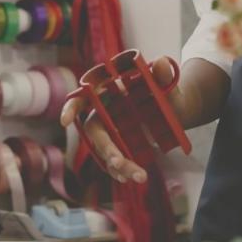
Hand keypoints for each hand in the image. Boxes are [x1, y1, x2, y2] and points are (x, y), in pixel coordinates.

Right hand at [59, 56, 187, 184]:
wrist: (176, 108)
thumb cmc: (167, 91)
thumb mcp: (169, 83)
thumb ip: (164, 76)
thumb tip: (163, 62)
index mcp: (110, 90)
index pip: (84, 96)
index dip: (72, 107)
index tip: (64, 122)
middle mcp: (105, 110)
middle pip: (96, 130)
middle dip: (104, 147)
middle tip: (118, 162)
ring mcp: (110, 130)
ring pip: (104, 150)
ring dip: (117, 165)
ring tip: (139, 176)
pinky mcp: (118, 145)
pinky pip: (112, 160)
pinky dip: (119, 171)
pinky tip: (130, 178)